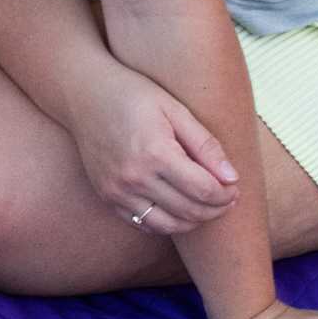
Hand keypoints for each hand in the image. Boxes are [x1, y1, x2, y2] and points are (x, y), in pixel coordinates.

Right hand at [69, 63, 238, 235]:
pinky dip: (166, 222)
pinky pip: (143, 223)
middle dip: (216, 209)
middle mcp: (134, 177)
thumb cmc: (134, 95)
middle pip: (189, 210)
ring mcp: (117, 190)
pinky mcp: (107, 196)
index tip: (234, 187)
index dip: (226, 194)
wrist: (84, 93)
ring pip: (168, 225)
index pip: (204, 190)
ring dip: (193, 221)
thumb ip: (205, 145)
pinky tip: (177, 207)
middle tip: (226, 198)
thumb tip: (232, 178)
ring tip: (205, 206)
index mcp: (156, 152)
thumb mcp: (174, 110)